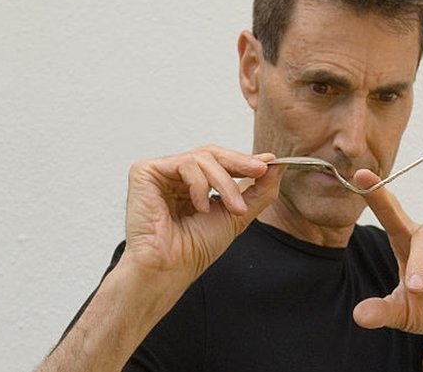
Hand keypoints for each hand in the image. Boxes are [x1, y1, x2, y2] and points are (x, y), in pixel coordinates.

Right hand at [122, 144, 284, 289]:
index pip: (220, 161)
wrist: (171, 267)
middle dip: (240, 164)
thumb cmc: (196, 248)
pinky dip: (200, 185)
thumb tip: (277, 163)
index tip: (269, 163)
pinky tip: (200, 208)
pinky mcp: (145, 171)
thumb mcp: (238, 214)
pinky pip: (184, 163)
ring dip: (225, 183)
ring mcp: (160, 173)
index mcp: (193, 184)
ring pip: (203, 158)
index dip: (245, 160)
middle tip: (260, 170)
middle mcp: (175, 176)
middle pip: (212, 153)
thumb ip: (259, 189)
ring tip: (234, 209)